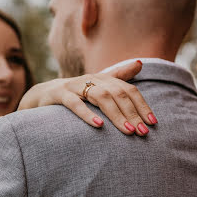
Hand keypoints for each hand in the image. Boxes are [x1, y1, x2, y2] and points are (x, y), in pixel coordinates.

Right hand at [18, 61, 156, 135]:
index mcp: (103, 78)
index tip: (153, 123)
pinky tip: (99, 126)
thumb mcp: (98, 84)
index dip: (142, 105)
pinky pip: (75, 104)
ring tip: (128, 131)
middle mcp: (91, 78)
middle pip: (117, 93)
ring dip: (116, 115)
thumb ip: (118, 76)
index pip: (128, 90)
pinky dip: (87, 114)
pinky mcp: (59, 95)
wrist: (43, 95)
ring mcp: (75, 86)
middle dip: (132, 113)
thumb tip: (140, 63)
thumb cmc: (76, 93)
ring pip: (100, 97)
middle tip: (143, 132)